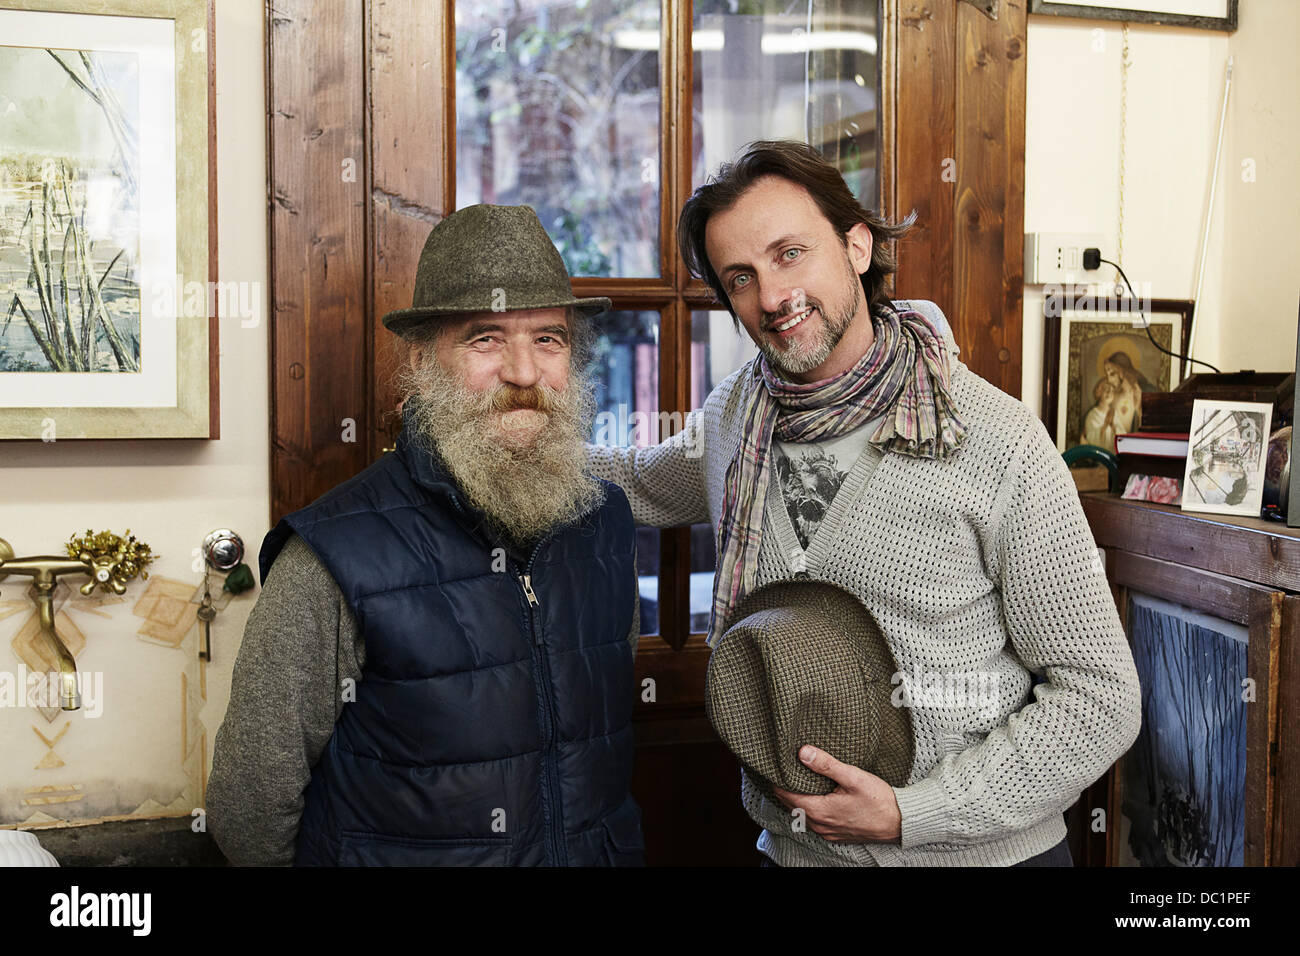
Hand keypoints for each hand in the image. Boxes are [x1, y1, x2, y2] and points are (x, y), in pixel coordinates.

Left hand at [771, 745, 901, 843]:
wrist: (900, 822)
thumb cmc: (879, 800)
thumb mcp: (853, 776)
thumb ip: (826, 765)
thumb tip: (802, 752)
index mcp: (819, 810)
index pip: (785, 795)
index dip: (776, 780)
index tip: (773, 766)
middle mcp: (819, 824)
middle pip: (790, 805)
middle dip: (783, 788)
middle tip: (781, 769)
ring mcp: (827, 831)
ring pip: (801, 814)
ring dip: (795, 798)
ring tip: (794, 779)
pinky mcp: (835, 833)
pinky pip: (814, 821)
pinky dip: (808, 808)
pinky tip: (813, 795)